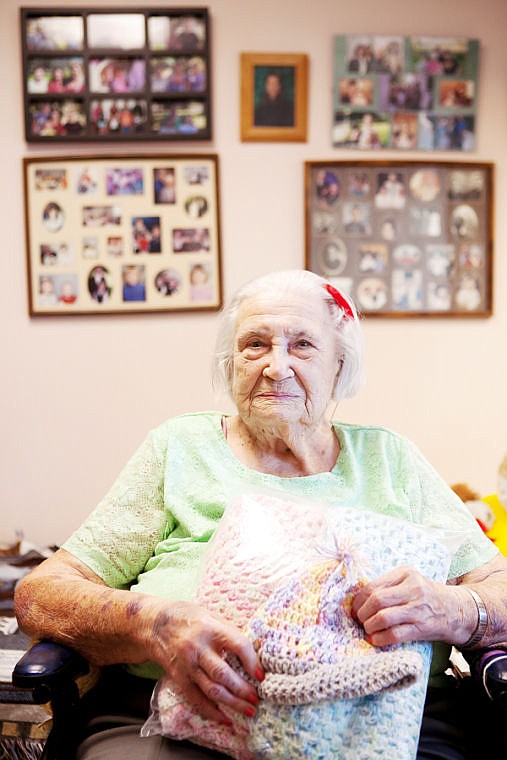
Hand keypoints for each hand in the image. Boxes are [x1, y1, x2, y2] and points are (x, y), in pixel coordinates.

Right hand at [148, 601, 262, 723]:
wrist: (155, 625)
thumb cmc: (189, 618)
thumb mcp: (212, 616)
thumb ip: (231, 632)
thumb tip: (255, 651)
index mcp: (211, 628)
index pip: (237, 645)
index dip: (252, 661)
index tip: (261, 675)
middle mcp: (198, 648)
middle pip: (224, 674)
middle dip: (243, 689)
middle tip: (257, 699)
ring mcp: (187, 665)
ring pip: (212, 690)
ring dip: (232, 703)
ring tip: (248, 711)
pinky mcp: (179, 678)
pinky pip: (197, 700)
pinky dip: (212, 712)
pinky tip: (225, 718)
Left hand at [351, 566, 471, 646]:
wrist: (456, 610)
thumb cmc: (426, 596)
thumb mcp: (409, 581)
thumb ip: (388, 586)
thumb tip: (359, 601)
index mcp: (405, 574)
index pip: (373, 586)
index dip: (358, 600)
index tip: (354, 609)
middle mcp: (413, 589)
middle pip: (377, 601)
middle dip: (363, 613)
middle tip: (360, 620)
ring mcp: (418, 609)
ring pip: (383, 617)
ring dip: (370, 626)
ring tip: (368, 629)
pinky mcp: (422, 628)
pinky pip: (395, 634)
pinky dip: (381, 639)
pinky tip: (376, 640)